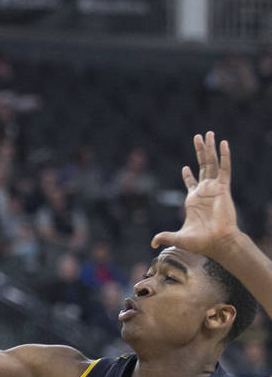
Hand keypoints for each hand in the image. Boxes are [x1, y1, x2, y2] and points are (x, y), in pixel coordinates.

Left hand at [151, 132, 242, 257]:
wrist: (217, 242)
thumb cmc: (201, 242)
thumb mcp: (178, 237)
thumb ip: (164, 237)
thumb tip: (151, 243)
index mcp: (193, 200)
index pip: (191, 183)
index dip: (188, 175)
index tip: (185, 167)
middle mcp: (204, 191)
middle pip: (202, 166)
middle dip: (200, 151)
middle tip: (198, 136)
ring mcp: (214, 188)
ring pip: (212, 163)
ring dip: (210, 148)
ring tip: (208, 133)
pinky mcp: (223, 189)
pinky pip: (224, 169)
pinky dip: (225, 156)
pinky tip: (224, 144)